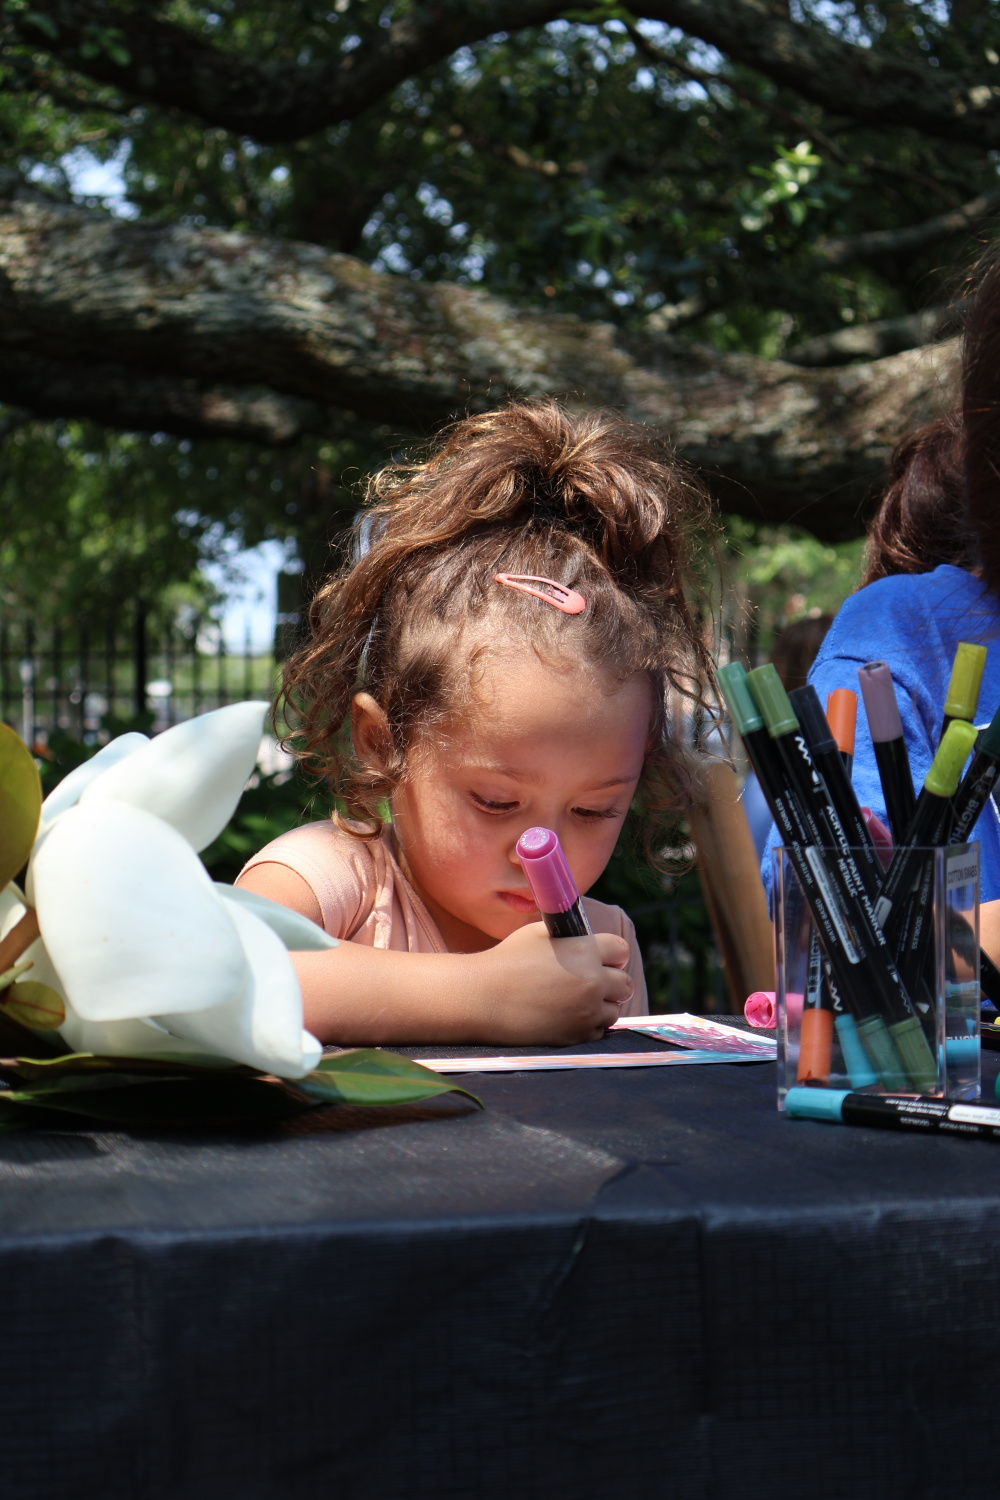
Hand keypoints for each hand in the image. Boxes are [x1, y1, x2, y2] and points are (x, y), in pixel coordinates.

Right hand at [468, 921, 632, 1044]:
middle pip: (624, 983)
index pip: (621, 950)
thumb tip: (587, 936)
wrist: (482, 998)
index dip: (611, 954)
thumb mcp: (539, 933)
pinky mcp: (576, 1035)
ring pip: (614, 1010)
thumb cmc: (506, 960)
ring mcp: (586, 1012)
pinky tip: (567, 1015)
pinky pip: (597, 1030)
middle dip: (612, 980)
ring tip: (578, 1000)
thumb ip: (570, 935)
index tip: (603, 957)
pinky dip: (588, 1024)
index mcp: (585, 951)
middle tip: (593, 980)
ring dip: (601, 1005)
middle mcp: (592, 982)